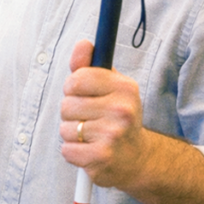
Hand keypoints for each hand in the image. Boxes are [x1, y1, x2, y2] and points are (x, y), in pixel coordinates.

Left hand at [60, 40, 203, 203]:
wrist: (137, 159)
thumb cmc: (116, 117)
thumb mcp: (109, 88)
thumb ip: (89, 66)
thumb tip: (82, 44)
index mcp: (125, 88)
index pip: (77, 78)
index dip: (73, 88)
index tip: (83, 95)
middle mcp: (122, 110)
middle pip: (66, 105)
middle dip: (71, 113)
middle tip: (91, 119)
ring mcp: (113, 135)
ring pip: (65, 128)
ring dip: (72, 134)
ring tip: (92, 136)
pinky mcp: (102, 158)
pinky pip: (67, 149)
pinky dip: (73, 152)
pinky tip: (90, 151)